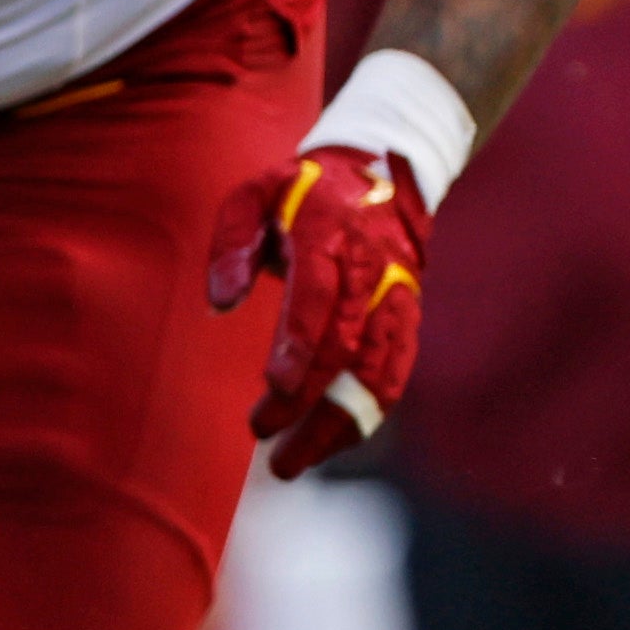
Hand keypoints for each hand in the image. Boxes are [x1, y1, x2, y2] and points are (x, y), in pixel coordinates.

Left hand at [207, 142, 431, 477]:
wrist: (385, 169)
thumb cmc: (303, 190)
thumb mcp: (256, 193)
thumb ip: (232, 241)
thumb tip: (221, 301)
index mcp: (329, 232)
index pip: (318, 296)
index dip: (299, 344)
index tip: (274, 386)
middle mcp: (370, 269)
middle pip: (344, 345)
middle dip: (304, 398)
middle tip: (263, 433)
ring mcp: (395, 296)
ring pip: (375, 371)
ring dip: (336, 422)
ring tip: (294, 461)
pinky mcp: (408, 316)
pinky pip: (395, 373)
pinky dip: (368, 413)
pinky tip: (333, 443)